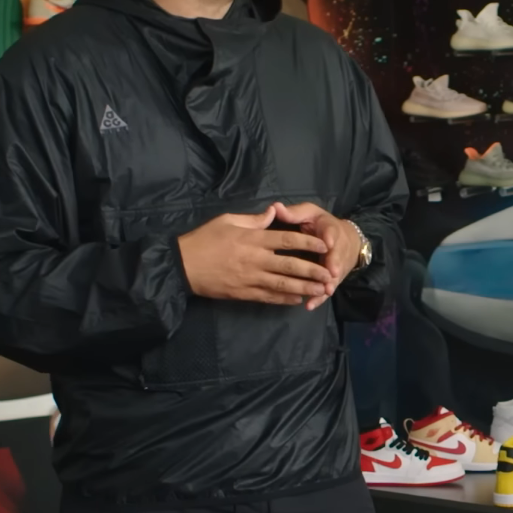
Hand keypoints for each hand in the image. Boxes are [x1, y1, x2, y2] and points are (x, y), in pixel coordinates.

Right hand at [178, 206, 334, 305]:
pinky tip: (298, 300)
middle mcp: (256, 259)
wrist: (182, 265)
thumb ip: (253, 219)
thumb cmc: (204, 239)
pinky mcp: (244, 293)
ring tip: (321, 289)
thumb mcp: (227, 220)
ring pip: (283, 284)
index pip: (288, 239)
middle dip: (313, 270)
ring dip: (304, 287)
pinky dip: (285, 299)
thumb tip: (273, 212)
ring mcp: (250, 278)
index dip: (309, 242)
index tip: (323, 244)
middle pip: (291, 265)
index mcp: (253, 238)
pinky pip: (269, 297)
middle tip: (330, 273)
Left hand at [270, 202, 362, 309]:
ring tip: (322, 293)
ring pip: (333, 276)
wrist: (348, 239)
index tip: (329, 243)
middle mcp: (336, 248)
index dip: (331, 237)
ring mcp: (336, 265)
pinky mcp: (333, 278)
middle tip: (331, 274)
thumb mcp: (310, 214)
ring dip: (327, 285)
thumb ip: (294, 213)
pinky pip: (326, 288)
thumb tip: (275, 207)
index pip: (331, 231)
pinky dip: (319, 297)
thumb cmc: (321, 224)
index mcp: (329, 228)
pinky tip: (310, 305)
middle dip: (334, 265)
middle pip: (336, 257)